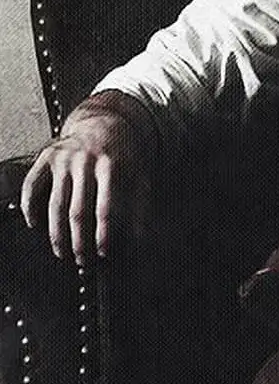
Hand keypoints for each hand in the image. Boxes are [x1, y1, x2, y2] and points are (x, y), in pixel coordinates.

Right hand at [20, 92, 158, 263]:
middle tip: (83, 261)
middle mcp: (85, 160)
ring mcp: (63, 158)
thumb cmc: (122, 156)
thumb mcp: (138, 173)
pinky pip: (32, 185)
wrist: (102, 122)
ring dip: (57, 233)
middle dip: (80, 240)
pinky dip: (30, 207)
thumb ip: (141, 204)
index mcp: (111, 165)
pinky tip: (34, 225)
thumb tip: (141, 239)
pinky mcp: (46, 157)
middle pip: (78, 210)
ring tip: (62, 252)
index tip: (104, 252)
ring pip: (55, 203)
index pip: (106, 206)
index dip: (104, 232)